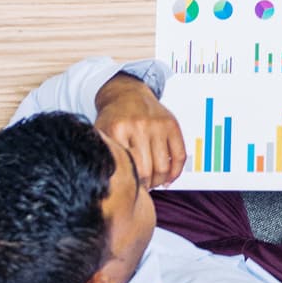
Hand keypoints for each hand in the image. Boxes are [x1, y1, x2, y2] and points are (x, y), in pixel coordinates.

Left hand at [94, 75, 186, 189]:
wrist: (127, 94)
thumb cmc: (114, 119)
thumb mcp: (102, 134)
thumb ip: (106, 155)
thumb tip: (111, 183)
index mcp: (118, 130)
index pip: (127, 169)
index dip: (130, 185)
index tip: (130, 189)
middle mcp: (139, 126)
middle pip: (146, 171)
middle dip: (145, 185)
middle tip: (142, 187)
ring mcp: (157, 125)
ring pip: (163, 167)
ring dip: (160, 181)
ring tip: (153, 182)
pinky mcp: (171, 125)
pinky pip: (179, 155)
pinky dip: (176, 172)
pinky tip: (169, 178)